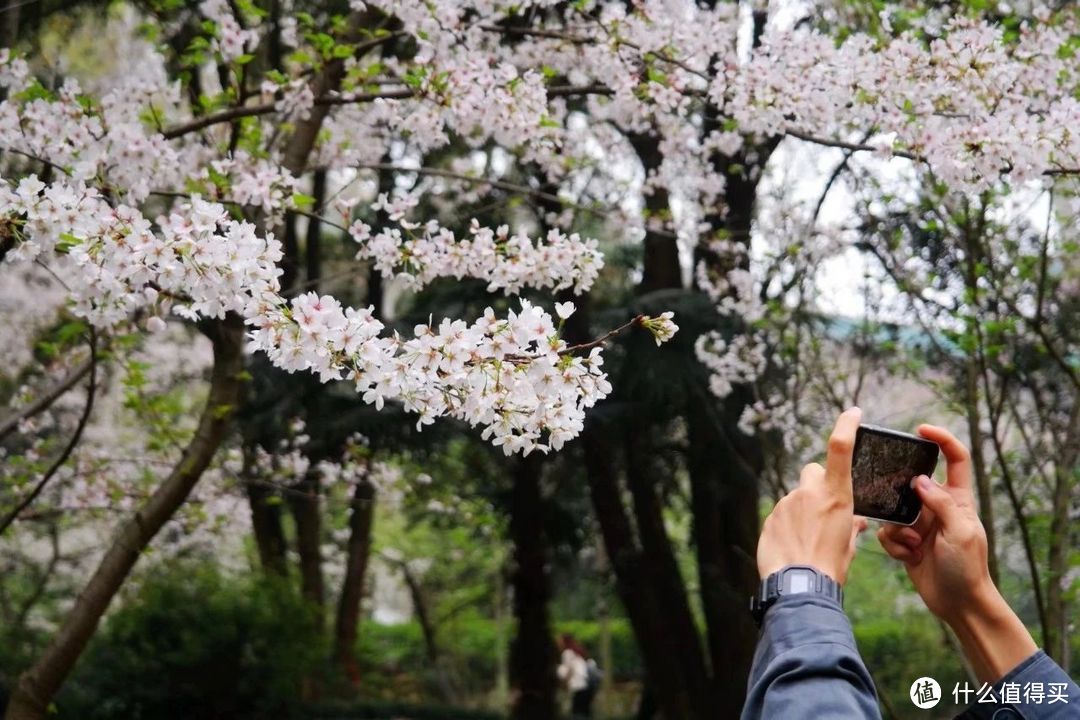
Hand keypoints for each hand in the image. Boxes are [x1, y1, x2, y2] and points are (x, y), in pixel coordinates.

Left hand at [757, 407, 866, 584]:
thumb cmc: (830, 566)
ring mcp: (786, 503)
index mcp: (836, 496)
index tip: (852, 413)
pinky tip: (792, 546)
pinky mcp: (770, 517)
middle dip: (819, 483)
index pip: (840, 449)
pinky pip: (781, 515)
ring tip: (807, 540)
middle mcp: (809, 493)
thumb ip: (850, 526)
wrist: (799, 586)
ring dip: (803, 510)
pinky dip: (788, 525)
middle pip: (814, 472)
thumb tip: (854, 522)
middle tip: (824, 508)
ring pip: (796, 497)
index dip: (846, 426)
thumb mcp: (849, 545)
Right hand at [875, 425, 992, 622]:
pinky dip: (894, 544)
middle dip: (901, 492)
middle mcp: (937, 507)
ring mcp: (920, 524)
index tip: (921, 429)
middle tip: (897, 501)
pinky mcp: (906, 542)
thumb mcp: (961, 532)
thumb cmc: (968, 568)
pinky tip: (909, 557)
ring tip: (912, 544)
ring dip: (898, 528)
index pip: (955, 459)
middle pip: (911, 483)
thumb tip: (919, 479)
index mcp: (958, 499)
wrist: (959, 603)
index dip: (942, 439)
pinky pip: (888, 532)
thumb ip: (941, 502)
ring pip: (894, 509)